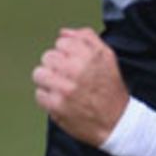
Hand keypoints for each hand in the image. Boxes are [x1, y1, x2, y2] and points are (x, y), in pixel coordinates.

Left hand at [32, 28, 128, 146]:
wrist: (116, 123)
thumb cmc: (111, 91)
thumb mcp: (107, 57)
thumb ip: (86, 38)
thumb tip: (63, 33)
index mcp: (89, 54)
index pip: (61, 43)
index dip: (66, 54)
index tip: (73, 64)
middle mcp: (76, 69)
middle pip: (47, 57)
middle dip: (55, 67)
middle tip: (67, 78)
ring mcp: (64, 88)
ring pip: (39, 74)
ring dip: (48, 81)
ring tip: (61, 88)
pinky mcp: (56, 105)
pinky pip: (39, 94)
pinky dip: (47, 98)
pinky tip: (60, 101)